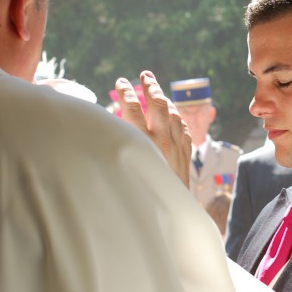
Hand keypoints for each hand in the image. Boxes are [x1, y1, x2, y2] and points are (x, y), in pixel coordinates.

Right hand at [115, 71, 191, 187]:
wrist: (166, 217)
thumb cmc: (135, 194)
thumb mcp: (118, 169)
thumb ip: (114, 142)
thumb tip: (108, 124)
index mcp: (138, 141)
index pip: (131, 107)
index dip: (125, 92)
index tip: (121, 82)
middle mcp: (159, 140)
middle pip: (157, 104)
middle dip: (150, 86)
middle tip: (145, 74)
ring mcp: (175, 147)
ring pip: (172, 114)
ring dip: (165, 98)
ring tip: (157, 87)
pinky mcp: (184, 157)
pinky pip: (183, 130)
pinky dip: (177, 118)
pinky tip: (174, 114)